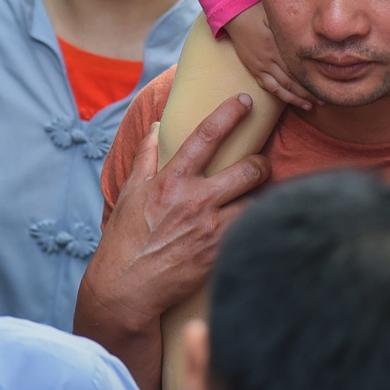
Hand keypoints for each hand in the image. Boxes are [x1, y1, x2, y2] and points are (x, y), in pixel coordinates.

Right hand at [75, 96, 270, 385]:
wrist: (126, 288)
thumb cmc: (126, 239)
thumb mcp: (131, 193)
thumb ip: (146, 157)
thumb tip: (155, 127)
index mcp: (171, 181)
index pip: (205, 137)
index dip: (228, 114)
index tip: (245, 101)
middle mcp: (194, 201)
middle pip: (248, 170)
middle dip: (262, 163)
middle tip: (261, 165)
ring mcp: (210, 229)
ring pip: (256, 202)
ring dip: (263, 197)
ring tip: (263, 197)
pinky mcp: (219, 254)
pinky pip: (250, 231)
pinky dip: (257, 225)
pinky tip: (260, 225)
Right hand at [222, 4, 314, 109]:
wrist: (235, 18)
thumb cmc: (257, 13)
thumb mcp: (274, 16)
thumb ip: (291, 26)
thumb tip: (312, 33)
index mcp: (275, 45)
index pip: (296, 67)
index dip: (311, 78)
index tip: (326, 84)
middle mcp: (269, 59)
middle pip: (291, 80)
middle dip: (307, 93)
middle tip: (324, 100)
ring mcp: (260, 67)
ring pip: (280, 87)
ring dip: (296, 98)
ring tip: (310, 106)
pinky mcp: (255, 70)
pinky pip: (268, 87)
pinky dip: (281, 95)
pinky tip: (291, 100)